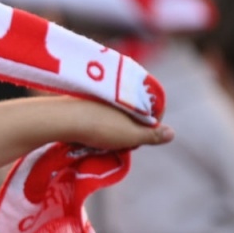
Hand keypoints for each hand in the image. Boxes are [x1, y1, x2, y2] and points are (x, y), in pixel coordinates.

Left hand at [44, 96, 172, 150]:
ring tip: (102, 142)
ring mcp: (95, 93)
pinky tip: (87, 136)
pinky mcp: (78, 99)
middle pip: (130, 112)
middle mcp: (115, 89)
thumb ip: (152, 135)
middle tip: (119, 143)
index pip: (150, 110)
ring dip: (111, 128)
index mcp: (132, 93)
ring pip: (112, 114)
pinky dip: (94, 125)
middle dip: (128, 129)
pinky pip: (93, 114)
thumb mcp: (131, 135)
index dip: (149, 128)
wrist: (61, 119)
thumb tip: (172, 133)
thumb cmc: (101, 128)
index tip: (138, 141)